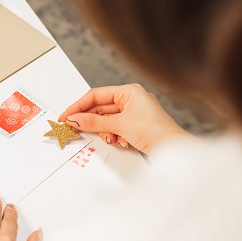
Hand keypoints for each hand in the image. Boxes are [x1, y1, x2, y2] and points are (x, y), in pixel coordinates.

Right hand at [58, 84, 192, 153]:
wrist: (175, 149)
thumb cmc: (157, 131)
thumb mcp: (119, 125)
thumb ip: (94, 122)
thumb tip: (75, 119)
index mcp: (129, 92)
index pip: (96, 95)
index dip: (78, 106)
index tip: (67, 116)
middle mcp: (132, 100)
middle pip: (101, 109)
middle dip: (92, 122)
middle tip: (75, 128)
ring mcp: (134, 114)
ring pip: (108, 121)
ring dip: (106, 132)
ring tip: (111, 138)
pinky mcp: (136, 127)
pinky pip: (116, 129)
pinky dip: (115, 136)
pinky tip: (121, 141)